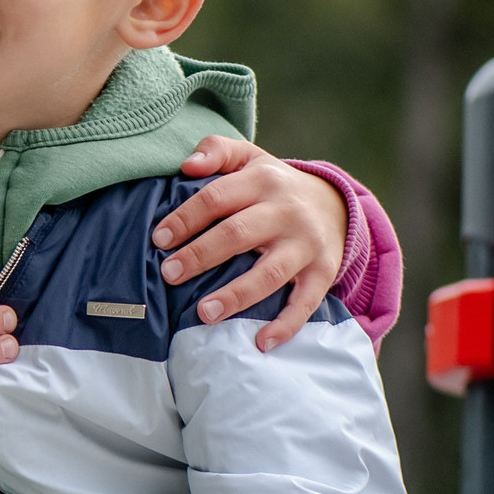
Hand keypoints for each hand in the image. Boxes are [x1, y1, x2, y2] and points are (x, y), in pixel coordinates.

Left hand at [153, 135, 348, 350]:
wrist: (335, 203)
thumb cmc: (272, 184)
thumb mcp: (248, 157)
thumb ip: (216, 151)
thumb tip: (187, 165)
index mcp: (262, 180)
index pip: (216, 198)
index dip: (185, 218)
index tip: (158, 239)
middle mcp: (286, 212)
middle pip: (238, 234)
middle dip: (200, 256)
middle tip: (169, 274)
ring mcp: (306, 245)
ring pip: (269, 273)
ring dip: (236, 295)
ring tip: (203, 313)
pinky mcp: (323, 272)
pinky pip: (305, 303)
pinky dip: (286, 325)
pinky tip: (261, 342)